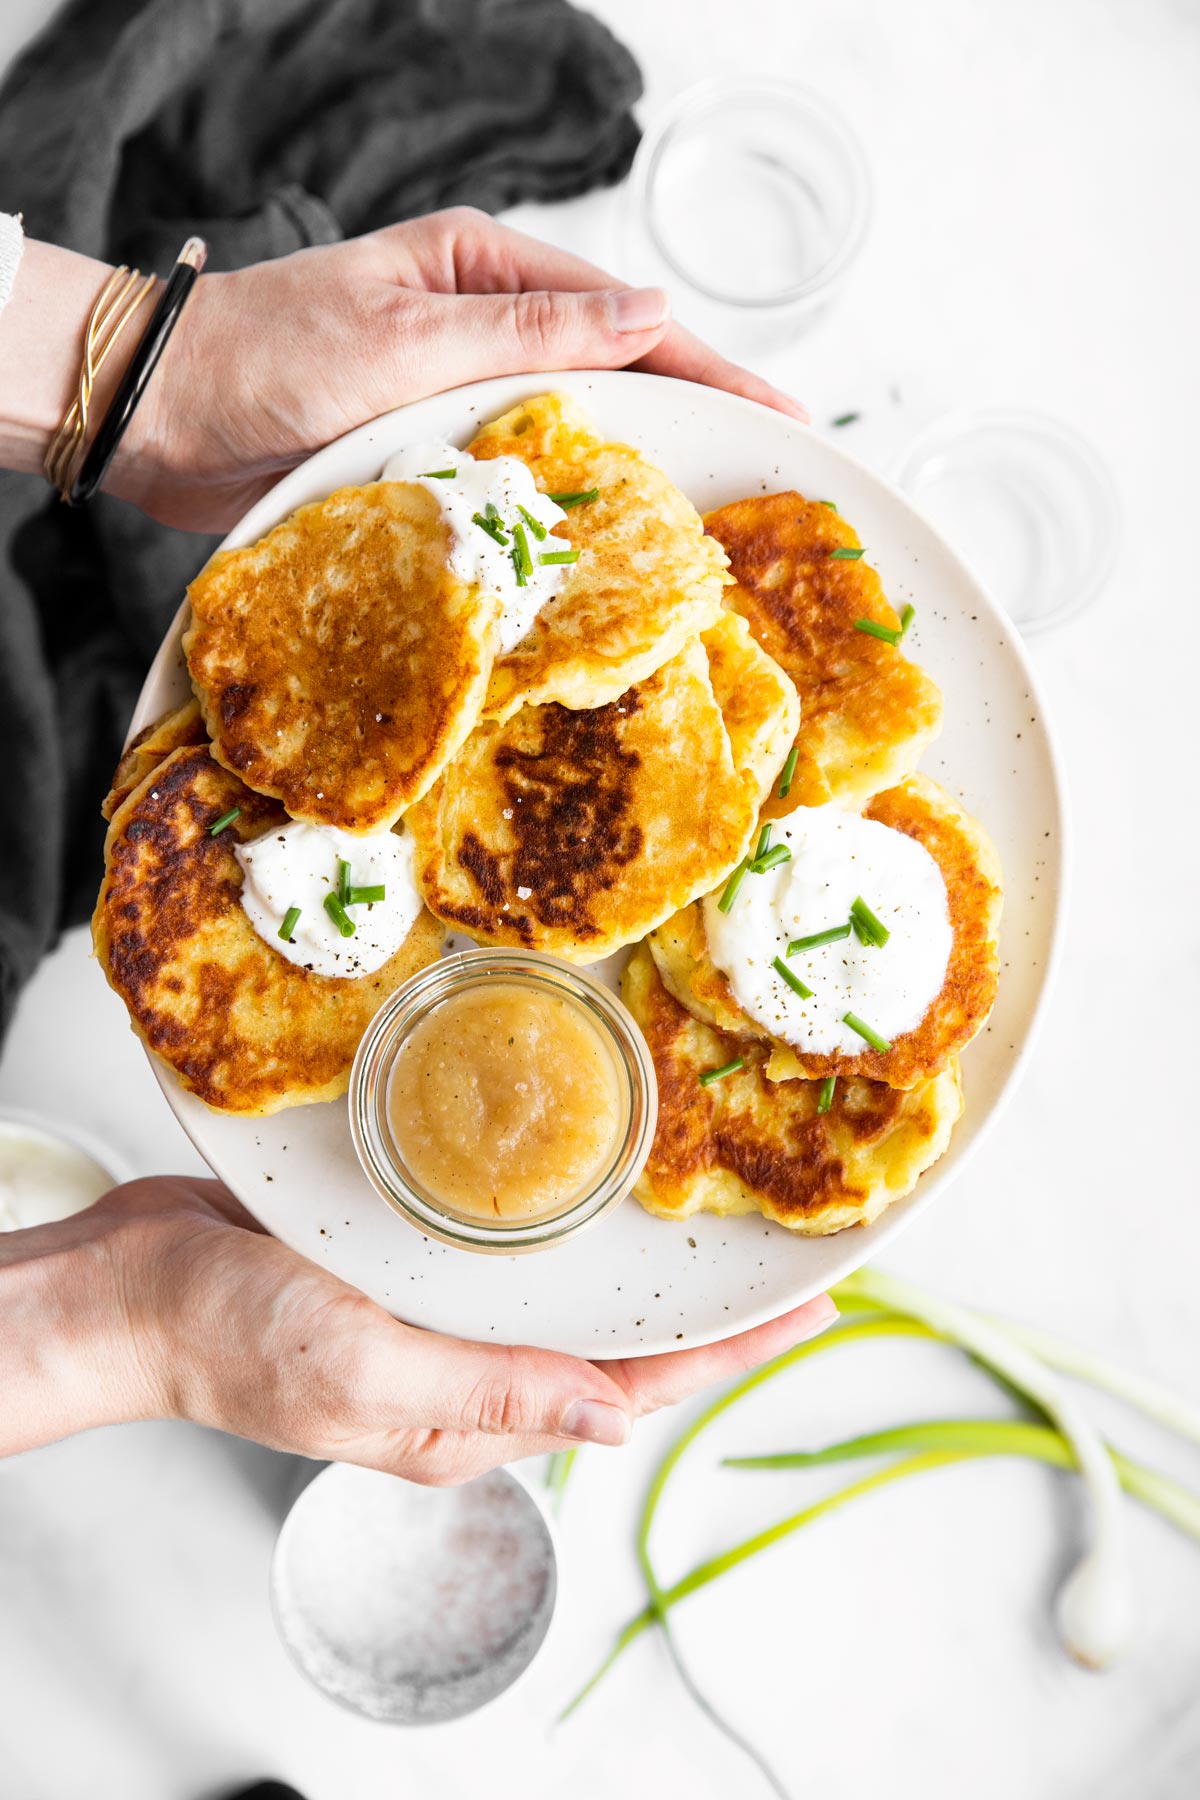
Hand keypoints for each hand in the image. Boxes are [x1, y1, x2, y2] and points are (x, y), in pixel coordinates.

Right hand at [0, 1176, 835, 1481]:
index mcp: (473, 1414)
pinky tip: (589, 1187)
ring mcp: (441, 1318)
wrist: (139, 1288)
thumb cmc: (234, 1336)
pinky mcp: (409, 1265)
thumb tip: (619, 1418)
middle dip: (705, 1310)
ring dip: (643, 1266)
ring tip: (717, 1224)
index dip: (730, 1351)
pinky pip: (511, 1255)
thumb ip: (493, 1392)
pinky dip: (566, 1228)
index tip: (813, 1312)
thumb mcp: (367, 1370)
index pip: (634, 1385)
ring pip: (569, 1297)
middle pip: (618, 1343)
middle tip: (786, 1261)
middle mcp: (470, 1370)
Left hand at [111, 207, 806, 531]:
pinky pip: (522, 475)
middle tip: (771, 478)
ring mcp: (459, 389)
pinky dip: (569, 503)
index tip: (783, 415)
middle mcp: (480, 325)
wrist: (164, 416)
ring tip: (715, 517)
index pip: (625, 319)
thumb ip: (528, 331)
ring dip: (636, 469)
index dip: (710, 370)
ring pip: (573, 429)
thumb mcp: (405, 336)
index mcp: (483, 268)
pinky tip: (611, 539)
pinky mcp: (433, 450)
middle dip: (693, 420)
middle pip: (615, 373)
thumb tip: (652, 315)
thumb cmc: (267, 357)